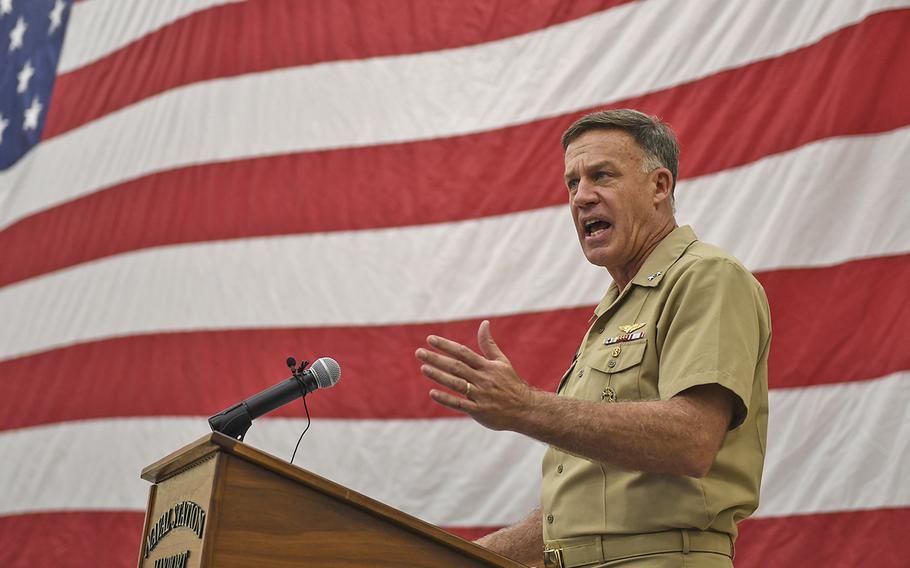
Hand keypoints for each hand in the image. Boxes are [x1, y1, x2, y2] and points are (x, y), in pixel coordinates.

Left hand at [416, 320, 535, 430]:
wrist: (526, 409)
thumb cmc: (511, 384)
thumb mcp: (502, 362)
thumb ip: (489, 344)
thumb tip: (484, 323)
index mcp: (487, 366)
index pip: (463, 352)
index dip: (446, 345)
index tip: (430, 339)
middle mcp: (483, 379)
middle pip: (456, 367)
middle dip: (437, 359)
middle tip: (419, 352)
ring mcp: (481, 395)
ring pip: (456, 384)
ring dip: (439, 376)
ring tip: (423, 368)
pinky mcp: (479, 411)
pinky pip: (460, 404)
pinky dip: (446, 399)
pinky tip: (433, 392)